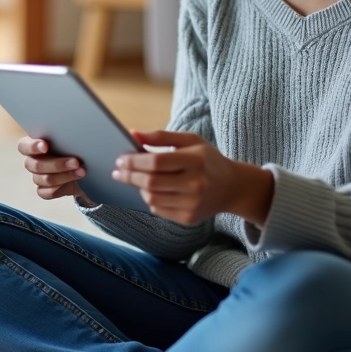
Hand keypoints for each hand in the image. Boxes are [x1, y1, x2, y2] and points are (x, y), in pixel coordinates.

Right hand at [17, 136, 92, 203]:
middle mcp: (33, 161)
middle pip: (35, 165)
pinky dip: (61, 188)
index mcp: (35, 145)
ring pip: (45, 179)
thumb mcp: (74, 141)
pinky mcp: (45, 191)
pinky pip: (47, 192)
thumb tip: (74, 136)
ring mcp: (38, 177)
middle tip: (76, 162)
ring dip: (65, 176)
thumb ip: (67, 138)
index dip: (32, 146)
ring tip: (81, 171)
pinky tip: (74, 183)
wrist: (88, 169)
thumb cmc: (78, 149)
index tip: (45, 146)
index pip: (24, 146)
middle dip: (57, 164)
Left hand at [112, 130, 273, 225]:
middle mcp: (195, 183)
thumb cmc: (207, 160)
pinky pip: (158, 210)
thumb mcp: (190, 141)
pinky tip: (151, 191)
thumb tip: (132, 133)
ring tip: (135, 179)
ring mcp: (192, 203)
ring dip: (138, 188)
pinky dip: (150, 200)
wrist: (232, 187)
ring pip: (152, 198)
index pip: (156, 161)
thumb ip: (161, 136)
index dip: (134, 161)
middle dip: (129, 176)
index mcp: (196, 160)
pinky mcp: (189, 218)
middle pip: (151, 181)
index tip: (120, 159)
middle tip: (118, 171)